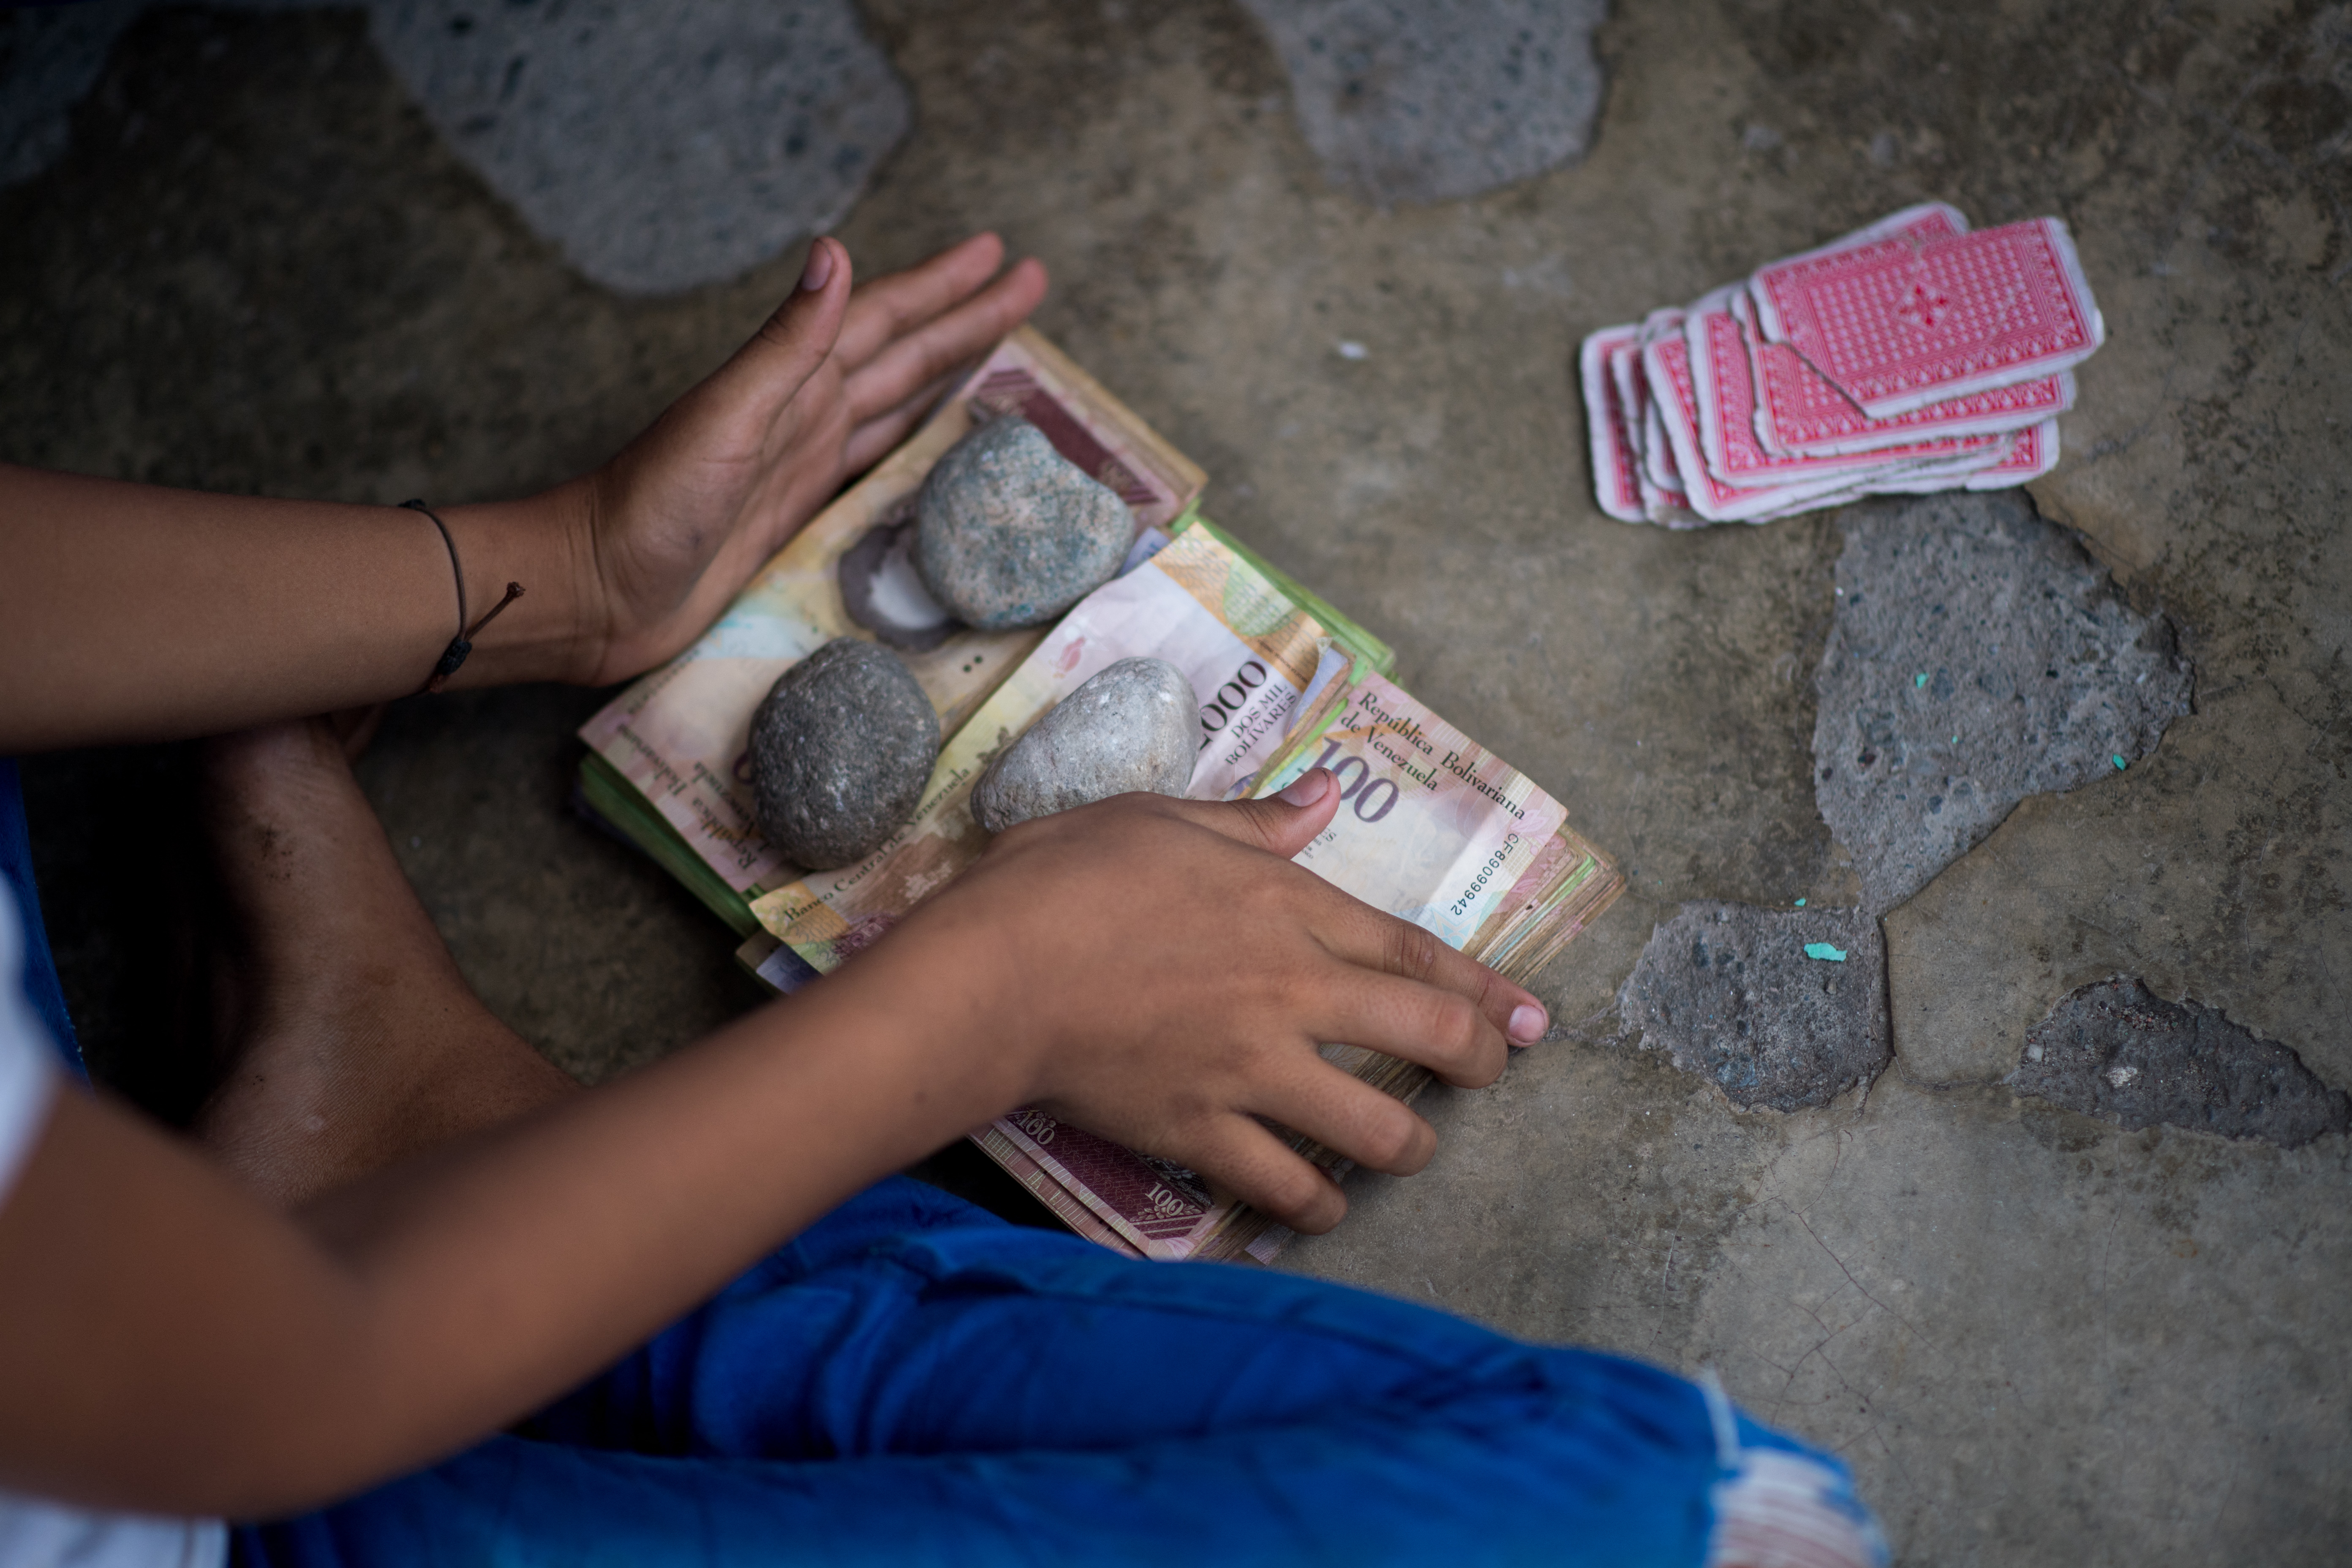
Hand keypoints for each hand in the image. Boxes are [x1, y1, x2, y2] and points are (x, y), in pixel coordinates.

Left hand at [563, 234, 1048, 684]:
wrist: (598, 589)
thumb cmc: (647, 505)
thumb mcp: (725, 417)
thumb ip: (787, 343)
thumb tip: (835, 252)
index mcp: (792, 382)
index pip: (886, 320)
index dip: (943, 288)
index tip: (1000, 256)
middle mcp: (804, 413)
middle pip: (905, 353)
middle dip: (966, 318)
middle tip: (1029, 283)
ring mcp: (804, 461)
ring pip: (896, 400)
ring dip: (946, 368)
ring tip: (1000, 344)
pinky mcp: (800, 512)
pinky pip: (876, 463)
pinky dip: (913, 440)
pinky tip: (936, 436)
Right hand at [849, 770, 1551, 1233]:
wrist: (993, 971)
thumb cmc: (1065, 878)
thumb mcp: (1160, 817)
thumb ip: (1252, 818)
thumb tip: (1321, 793)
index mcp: (1286, 907)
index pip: (1413, 953)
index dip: (1484, 987)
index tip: (1531, 1013)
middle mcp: (1291, 991)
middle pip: (1428, 1036)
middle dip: (1481, 1061)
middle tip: (1494, 1073)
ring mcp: (1252, 1068)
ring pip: (1375, 1127)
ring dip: (1409, 1145)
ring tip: (1411, 1150)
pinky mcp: (1202, 1129)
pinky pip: (1285, 1184)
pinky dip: (1318, 1205)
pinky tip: (1328, 1208)